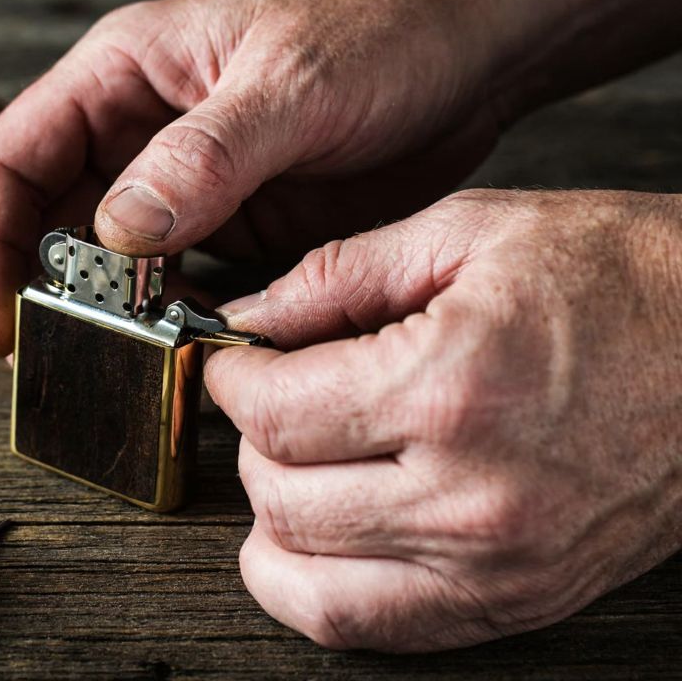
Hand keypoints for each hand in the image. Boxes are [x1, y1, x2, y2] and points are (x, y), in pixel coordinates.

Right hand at [0, 0, 507, 357]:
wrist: (473, 42)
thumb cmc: (382, 24)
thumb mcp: (291, 83)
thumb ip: (204, 156)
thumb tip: (119, 230)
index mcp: (123, 73)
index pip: (13, 157)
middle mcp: (138, 129)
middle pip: (46, 217)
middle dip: (41, 288)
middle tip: (55, 356)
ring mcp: (182, 178)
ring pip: (105, 258)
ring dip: (102, 310)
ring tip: (114, 362)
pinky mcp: (230, 217)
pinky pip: (171, 279)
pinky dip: (163, 316)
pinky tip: (179, 345)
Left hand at [207, 189, 681, 650]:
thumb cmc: (627, 278)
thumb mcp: (474, 230)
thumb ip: (337, 273)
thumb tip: (249, 315)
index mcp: (448, 387)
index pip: (271, 413)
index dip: (232, 377)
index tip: (239, 357)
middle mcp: (468, 494)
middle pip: (278, 498)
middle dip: (251, 441)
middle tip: (273, 398)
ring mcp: (495, 565)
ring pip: (304, 580)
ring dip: (273, 521)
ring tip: (295, 464)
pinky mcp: (516, 602)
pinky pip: (370, 629)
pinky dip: (318, 589)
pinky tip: (323, 535)